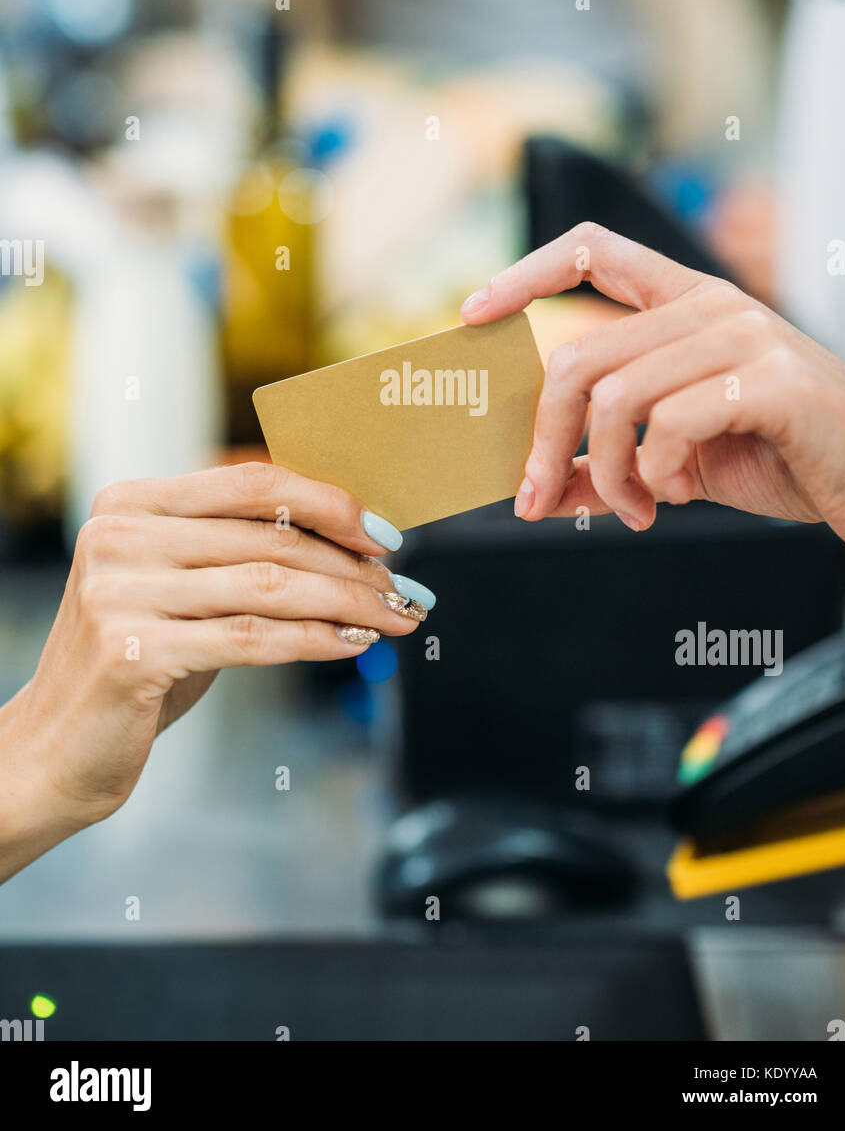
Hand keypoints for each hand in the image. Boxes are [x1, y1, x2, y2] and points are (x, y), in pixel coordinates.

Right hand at [0, 464, 430, 880]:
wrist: (54, 749)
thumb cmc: (136, 662)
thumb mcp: (180, 588)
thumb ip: (239, 551)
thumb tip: (351, 536)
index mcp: (131, 503)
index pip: (251, 482)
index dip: (329, 502)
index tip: (384, 533)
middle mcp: (120, 536)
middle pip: (271, 536)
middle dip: (353, 564)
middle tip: (403, 589)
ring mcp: (121, 592)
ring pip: (272, 586)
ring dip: (349, 603)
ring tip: (394, 618)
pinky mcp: (134, 651)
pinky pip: (253, 638)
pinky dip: (315, 640)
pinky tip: (353, 645)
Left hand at [462, 222, 844, 548]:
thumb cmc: (777, 456)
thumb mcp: (678, 458)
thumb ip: (609, 461)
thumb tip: (535, 489)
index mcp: (687, 302)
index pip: (592, 252)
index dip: (525, 273)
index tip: (472, 313)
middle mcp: (712, 304)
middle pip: (580, 356)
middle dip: (543, 437)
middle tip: (536, 496)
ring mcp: (743, 336)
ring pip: (616, 396)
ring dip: (605, 472)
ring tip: (632, 509)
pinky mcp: (769, 382)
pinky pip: (669, 424)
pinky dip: (650, 477)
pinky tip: (672, 499)